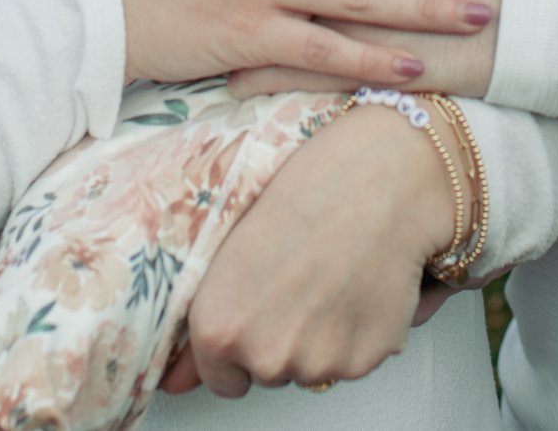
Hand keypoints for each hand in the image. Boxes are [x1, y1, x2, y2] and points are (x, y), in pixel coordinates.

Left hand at [160, 102, 456, 395]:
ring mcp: (317, 362)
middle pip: (268, 373)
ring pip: (312, 368)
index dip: (238, 346)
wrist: (379, 178)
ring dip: (320, 338)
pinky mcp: (364, 360)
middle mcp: (264, 355)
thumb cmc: (305, 191)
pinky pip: (353, 360)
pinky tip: (358, 286)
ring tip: (332, 277)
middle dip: (280, 338)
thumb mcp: (231, 244)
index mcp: (218, 326)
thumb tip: (177, 379)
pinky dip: (357, 334)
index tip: (255, 316)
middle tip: (299, 279)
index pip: (219, 378)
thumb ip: (208, 318)